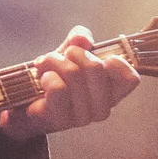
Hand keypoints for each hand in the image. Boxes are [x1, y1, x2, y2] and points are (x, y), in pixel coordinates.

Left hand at [0, 25, 141, 139]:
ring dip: (54, 61)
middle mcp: (102, 107)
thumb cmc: (56, 77)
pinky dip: (47, 76)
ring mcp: (83, 117)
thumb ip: (79, 40)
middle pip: (96, 68)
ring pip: (73, 74)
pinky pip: (58, 89)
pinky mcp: (62, 119)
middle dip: (74, 53)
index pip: (130, 78)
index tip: (99, 56)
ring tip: (46, 64)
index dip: (117, 62)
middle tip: (62, 55)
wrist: (27, 103)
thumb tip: (82, 39)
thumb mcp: (70, 52)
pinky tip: (43, 79)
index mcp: (112, 92)